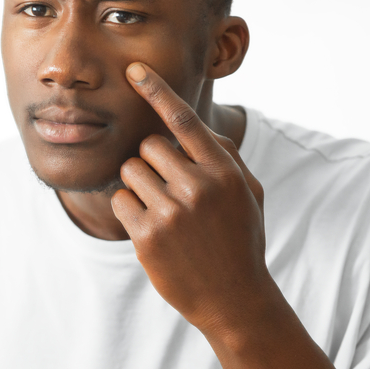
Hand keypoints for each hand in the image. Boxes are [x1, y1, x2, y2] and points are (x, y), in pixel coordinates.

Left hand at [110, 63, 274, 335]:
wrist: (235, 299)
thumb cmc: (239, 240)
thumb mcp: (248, 194)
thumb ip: (224, 157)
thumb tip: (196, 125)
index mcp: (224, 172)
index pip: (184, 119)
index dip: (156, 90)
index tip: (133, 69)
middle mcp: (199, 187)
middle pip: (149, 145)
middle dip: (152, 161)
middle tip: (168, 188)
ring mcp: (172, 212)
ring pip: (130, 170)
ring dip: (139, 184)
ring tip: (162, 210)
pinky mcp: (148, 236)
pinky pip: (121, 201)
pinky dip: (130, 209)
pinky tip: (151, 228)